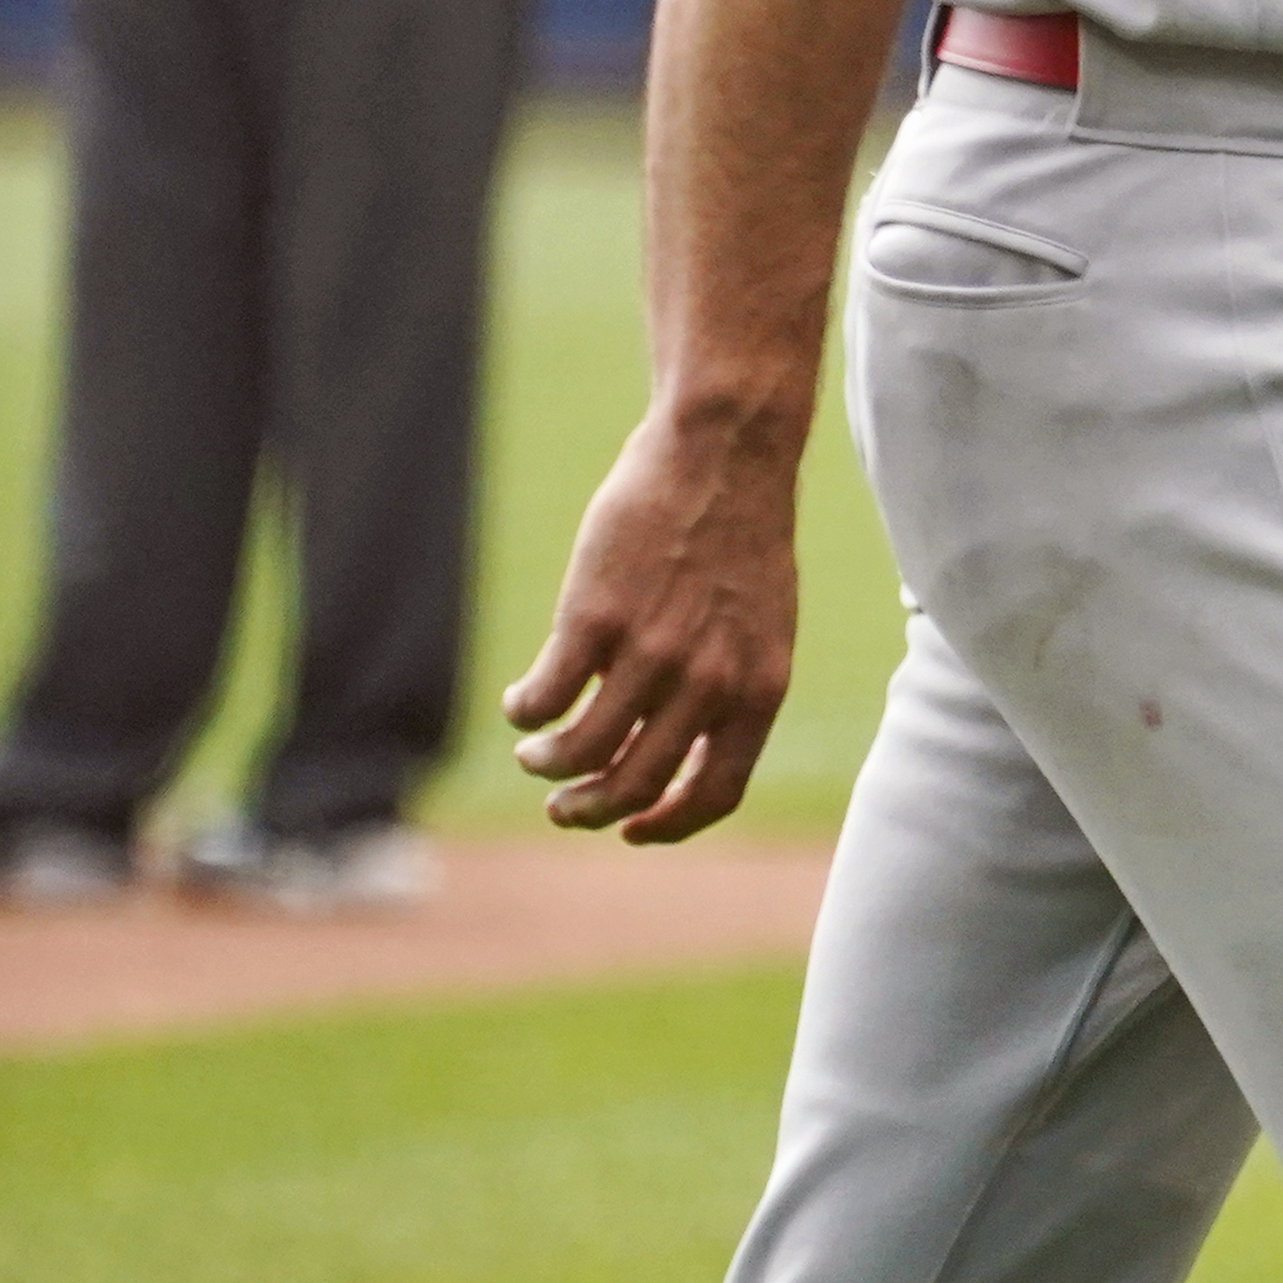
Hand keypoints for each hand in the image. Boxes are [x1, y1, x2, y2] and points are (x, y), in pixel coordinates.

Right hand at [499, 404, 804, 841]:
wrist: (724, 454)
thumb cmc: (740, 539)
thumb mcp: (761, 625)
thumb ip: (729, 689)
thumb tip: (676, 754)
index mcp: (757, 690)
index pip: (714, 794)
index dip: (666, 824)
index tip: (629, 828)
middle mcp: (707, 683)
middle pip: (634, 786)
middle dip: (588, 810)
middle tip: (562, 805)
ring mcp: (649, 654)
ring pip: (579, 752)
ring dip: (547, 765)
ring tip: (535, 752)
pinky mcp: (594, 620)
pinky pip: (544, 699)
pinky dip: (524, 712)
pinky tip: (521, 702)